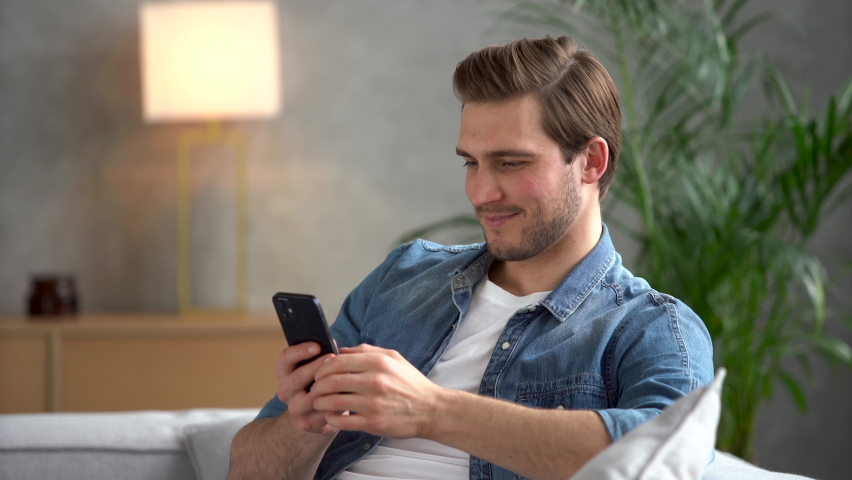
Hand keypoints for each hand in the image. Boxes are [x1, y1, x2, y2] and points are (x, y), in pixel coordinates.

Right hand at [275, 342, 342, 433]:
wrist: (317, 415)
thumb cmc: (320, 383)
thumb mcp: (315, 368)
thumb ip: (320, 357)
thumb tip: (335, 347)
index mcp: (284, 373)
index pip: (286, 358)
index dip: (300, 350)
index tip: (317, 345)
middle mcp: (285, 391)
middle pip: (297, 377)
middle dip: (316, 366)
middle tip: (333, 357)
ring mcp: (294, 408)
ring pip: (311, 396)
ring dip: (329, 386)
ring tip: (344, 376)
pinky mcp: (307, 423)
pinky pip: (323, 411)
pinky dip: (337, 402)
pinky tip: (348, 394)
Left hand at [310, 344, 443, 438]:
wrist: (430, 409)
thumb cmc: (410, 382)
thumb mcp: (393, 358)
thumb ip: (365, 351)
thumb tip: (339, 349)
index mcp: (378, 363)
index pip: (338, 361)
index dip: (322, 367)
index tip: (318, 372)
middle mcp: (375, 382)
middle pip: (331, 381)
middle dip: (317, 385)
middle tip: (314, 388)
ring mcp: (373, 404)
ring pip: (333, 402)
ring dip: (320, 402)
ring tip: (318, 402)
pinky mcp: (373, 424)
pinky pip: (342, 421)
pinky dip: (331, 418)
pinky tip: (330, 415)